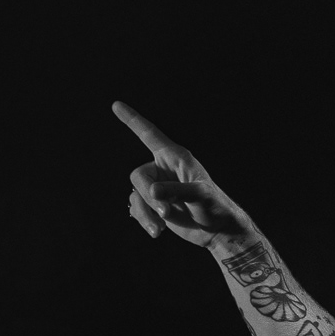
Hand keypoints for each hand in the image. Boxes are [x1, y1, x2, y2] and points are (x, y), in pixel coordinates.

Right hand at [115, 101, 251, 247]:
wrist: (219, 230)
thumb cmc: (216, 207)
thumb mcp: (201, 196)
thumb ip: (176, 191)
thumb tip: (152, 191)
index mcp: (175, 157)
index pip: (149, 134)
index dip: (132, 120)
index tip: (116, 104)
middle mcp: (163, 169)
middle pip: (138, 176)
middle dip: (148, 197)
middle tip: (166, 213)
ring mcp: (158, 187)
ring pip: (135, 195)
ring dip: (145, 213)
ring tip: (160, 229)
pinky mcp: (155, 204)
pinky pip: (137, 208)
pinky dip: (144, 220)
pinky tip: (158, 231)